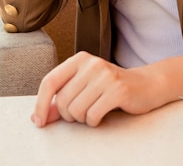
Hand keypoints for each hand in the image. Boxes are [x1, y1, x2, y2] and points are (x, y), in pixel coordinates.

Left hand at [31, 51, 161, 127]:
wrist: (145, 85)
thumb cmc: (109, 88)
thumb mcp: (83, 88)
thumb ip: (61, 101)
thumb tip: (37, 117)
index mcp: (79, 59)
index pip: (49, 81)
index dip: (41, 104)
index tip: (40, 122)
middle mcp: (91, 63)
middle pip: (63, 101)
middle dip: (68, 115)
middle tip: (81, 113)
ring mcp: (106, 75)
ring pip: (77, 110)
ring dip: (83, 119)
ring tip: (94, 110)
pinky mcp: (118, 89)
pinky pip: (93, 115)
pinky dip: (95, 121)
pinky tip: (103, 113)